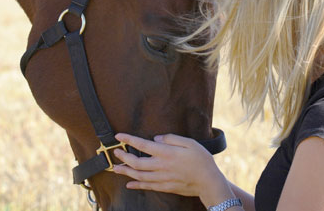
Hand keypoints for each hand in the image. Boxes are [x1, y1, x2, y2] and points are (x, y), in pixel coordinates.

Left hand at [113, 133, 232, 205]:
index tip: (119, 136)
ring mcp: (162, 179)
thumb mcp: (189, 142)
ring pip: (139, 176)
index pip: (143, 145)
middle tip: (115, 153)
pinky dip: (136, 185)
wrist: (208, 181)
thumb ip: (171, 139)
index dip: (129, 140)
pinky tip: (129, 184)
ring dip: (125, 172)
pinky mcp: (165, 187)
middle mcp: (161, 166)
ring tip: (115, 168)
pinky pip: (147, 186)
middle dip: (123, 157)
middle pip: (136, 163)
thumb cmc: (201, 159)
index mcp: (166, 153)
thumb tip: (156, 137)